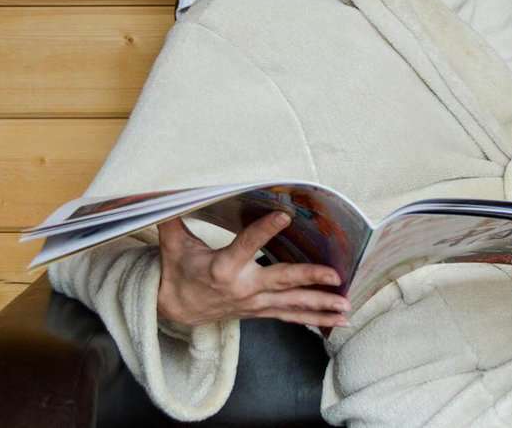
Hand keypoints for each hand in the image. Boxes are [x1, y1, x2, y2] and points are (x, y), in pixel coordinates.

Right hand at [155, 211, 350, 327]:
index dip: (265, 230)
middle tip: (335, 275)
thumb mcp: (173, 242)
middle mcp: (243, 287)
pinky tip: (339, 320)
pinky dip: (316, 319)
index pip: (247, 244)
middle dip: (310, 277)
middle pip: (281, 280)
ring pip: (292, 304)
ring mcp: (255, 303)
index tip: (285, 215)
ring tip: (347, 305)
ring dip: (321, 305)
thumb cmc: (177, 270)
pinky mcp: (261, 312)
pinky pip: (291, 316)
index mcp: (223, 267)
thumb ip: (173, 216)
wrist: (174, 310)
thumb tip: (164, 191)